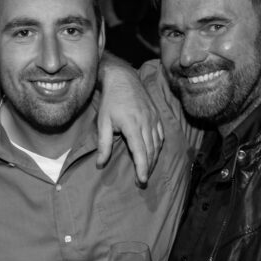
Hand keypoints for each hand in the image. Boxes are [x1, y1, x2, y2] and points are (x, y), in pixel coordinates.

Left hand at [97, 57, 163, 184]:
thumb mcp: (103, 122)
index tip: (142, 180)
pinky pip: (160, 136)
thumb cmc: (110, 101)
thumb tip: (100, 164)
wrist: (123, 79)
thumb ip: (103, 144)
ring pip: (157, 145)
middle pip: (151, 151)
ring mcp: (153, 119)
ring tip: (147, 171)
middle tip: (141, 181)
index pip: (140, 151)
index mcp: (132, 125)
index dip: (142, 167)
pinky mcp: (156, 116)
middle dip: (148, 167)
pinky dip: (158, 148)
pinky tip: (153, 154)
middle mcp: (146, 123)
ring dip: (153, 159)